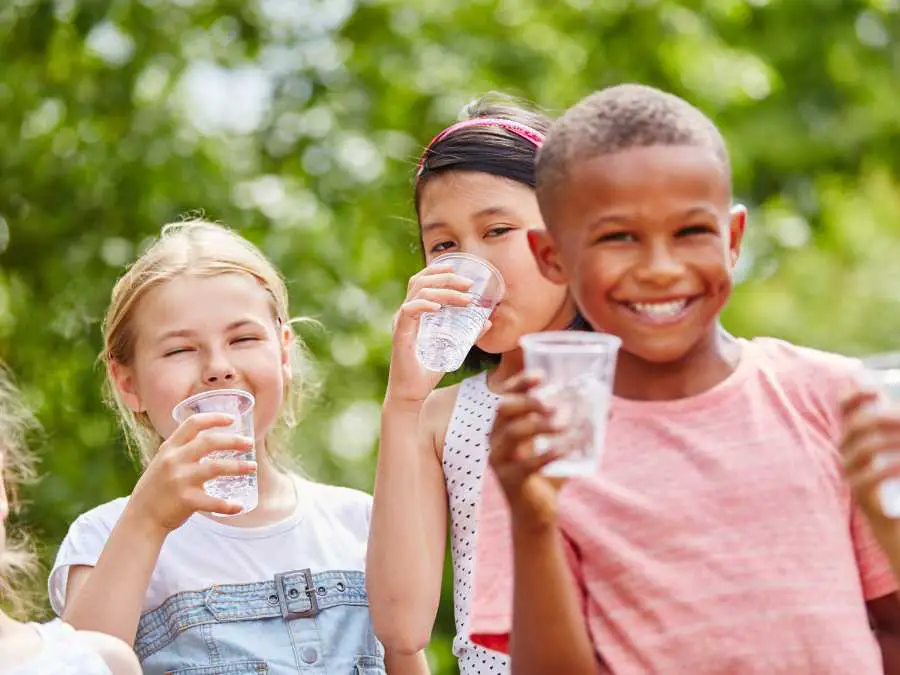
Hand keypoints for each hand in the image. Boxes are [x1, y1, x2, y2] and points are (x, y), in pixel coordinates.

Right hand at [129, 413, 256, 531]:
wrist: (140, 518)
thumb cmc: (157, 488)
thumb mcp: (163, 462)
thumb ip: (182, 451)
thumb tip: (211, 439)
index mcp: (169, 448)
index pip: (193, 424)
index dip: (214, 418)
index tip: (231, 419)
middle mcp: (173, 460)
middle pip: (209, 442)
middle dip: (234, 441)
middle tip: (249, 443)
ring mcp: (179, 480)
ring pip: (216, 467)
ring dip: (239, 467)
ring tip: (253, 467)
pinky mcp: (185, 500)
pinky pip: (213, 501)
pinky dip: (229, 504)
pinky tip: (240, 505)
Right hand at [385, 264, 488, 405]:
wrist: (412, 394)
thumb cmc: (427, 371)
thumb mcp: (453, 348)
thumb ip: (467, 334)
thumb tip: (487, 321)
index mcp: (415, 313)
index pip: (422, 281)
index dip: (440, 272)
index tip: (462, 273)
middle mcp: (405, 314)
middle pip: (420, 281)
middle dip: (446, 277)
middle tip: (469, 283)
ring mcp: (401, 323)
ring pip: (418, 293)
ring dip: (443, 291)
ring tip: (464, 298)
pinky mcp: (400, 335)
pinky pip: (409, 311)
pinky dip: (424, 305)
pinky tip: (439, 307)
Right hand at [489, 371, 564, 528]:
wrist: (537, 512)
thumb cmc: (547, 473)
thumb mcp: (560, 444)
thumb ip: (578, 426)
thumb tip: (608, 408)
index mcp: (504, 425)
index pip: (506, 395)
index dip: (520, 382)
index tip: (541, 375)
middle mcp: (495, 438)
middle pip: (504, 408)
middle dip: (529, 401)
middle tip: (554, 404)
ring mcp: (499, 459)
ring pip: (513, 432)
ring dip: (541, 425)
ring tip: (564, 424)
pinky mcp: (510, 479)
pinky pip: (527, 463)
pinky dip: (549, 453)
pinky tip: (566, 449)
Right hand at [840, 388, 899, 526]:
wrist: (896, 517)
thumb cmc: (899, 478)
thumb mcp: (895, 447)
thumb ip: (893, 428)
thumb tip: (893, 408)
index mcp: (856, 433)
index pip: (845, 407)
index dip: (855, 396)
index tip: (875, 391)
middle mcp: (847, 449)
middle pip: (857, 425)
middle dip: (885, 419)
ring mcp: (851, 470)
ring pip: (863, 448)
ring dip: (891, 442)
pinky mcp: (859, 492)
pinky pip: (869, 475)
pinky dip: (890, 468)